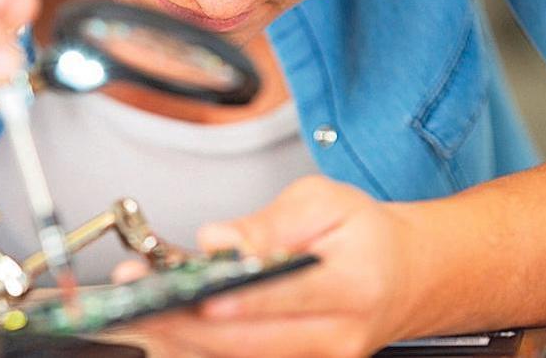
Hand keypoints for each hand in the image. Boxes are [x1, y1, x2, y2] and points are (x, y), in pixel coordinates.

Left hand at [113, 176, 415, 357]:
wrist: (403, 277)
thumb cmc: (365, 236)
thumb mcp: (326, 202)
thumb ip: (271, 222)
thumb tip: (221, 239)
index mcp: (353, 284)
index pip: (291, 297)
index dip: (244, 300)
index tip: (204, 293)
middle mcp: (337, 337)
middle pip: (254, 341)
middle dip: (188, 321)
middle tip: (142, 298)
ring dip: (184, 339)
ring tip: (142, 310)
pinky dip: (199, 347)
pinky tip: (168, 328)